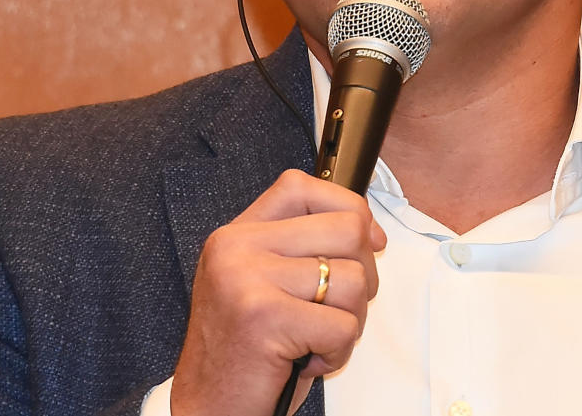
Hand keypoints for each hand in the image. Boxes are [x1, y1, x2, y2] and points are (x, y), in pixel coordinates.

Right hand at [170, 169, 386, 415]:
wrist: (209, 410)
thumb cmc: (246, 353)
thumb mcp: (265, 284)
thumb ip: (305, 248)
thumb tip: (372, 232)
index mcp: (236, 234)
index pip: (303, 186)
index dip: (347, 208)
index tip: (366, 241)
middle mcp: (237, 248)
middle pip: (346, 228)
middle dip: (363, 275)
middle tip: (335, 309)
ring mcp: (248, 279)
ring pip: (354, 279)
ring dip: (350, 321)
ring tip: (315, 340)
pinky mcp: (265, 317)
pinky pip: (344, 325)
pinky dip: (339, 353)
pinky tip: (307, 361)